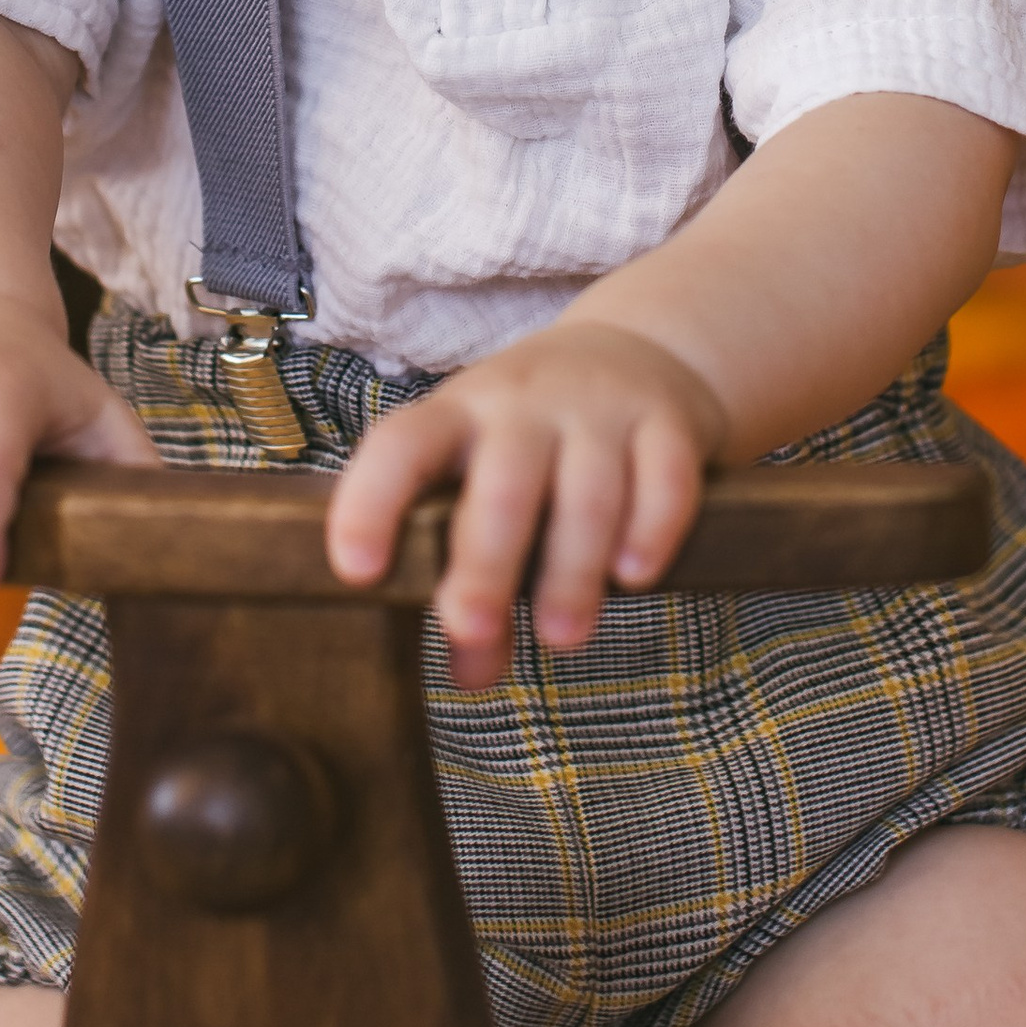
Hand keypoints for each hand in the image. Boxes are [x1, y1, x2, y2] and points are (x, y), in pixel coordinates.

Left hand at [321, 320, 723, 688]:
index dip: (372, 504)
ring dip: (572, 568)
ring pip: (588, 488)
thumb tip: (472, 674)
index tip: (357, 573)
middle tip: (472, 630)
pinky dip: (651, 530)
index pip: (401, 447)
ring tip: (561, 637)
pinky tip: (633, 576)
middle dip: (485, 562)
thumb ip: (475, 577)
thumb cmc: (536, 442)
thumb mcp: (488, 483)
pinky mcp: (668, 422)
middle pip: (501, 483)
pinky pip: (665, 477)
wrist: (639, 353)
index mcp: (458, 416)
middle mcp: (524, 404)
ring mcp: (599, 407)